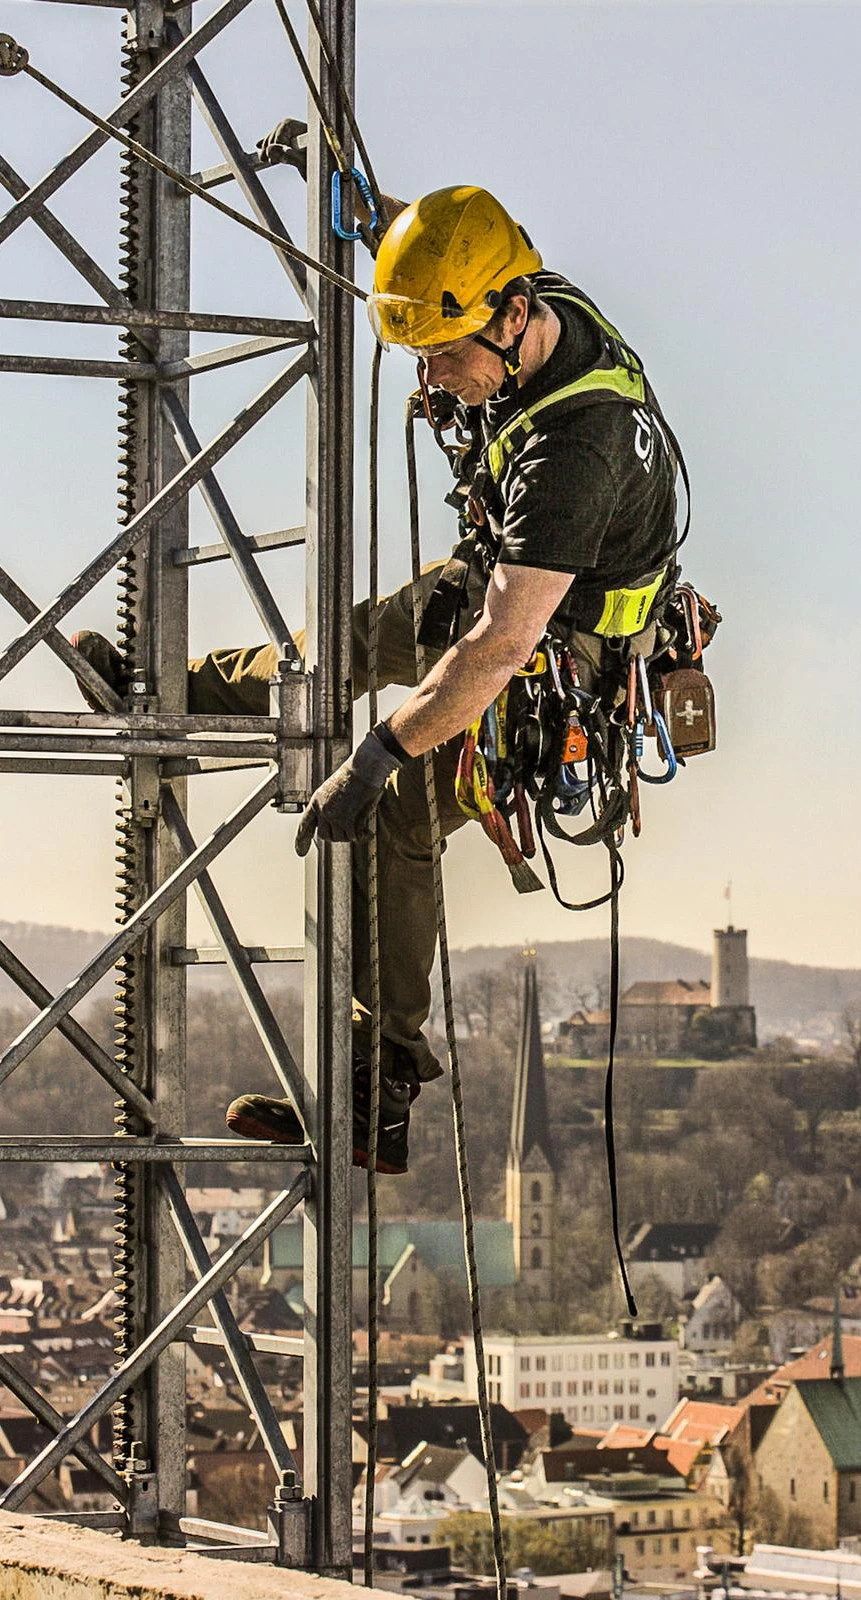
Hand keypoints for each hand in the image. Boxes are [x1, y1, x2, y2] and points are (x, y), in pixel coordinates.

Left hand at [295, 728, 402, 854]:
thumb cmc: (355, 774)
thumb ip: (332, 804)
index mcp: (317, 801)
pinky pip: (355, 837)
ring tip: (360, 825)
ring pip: (341, 838)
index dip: (301, 840)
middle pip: (325, 836)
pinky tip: (367, 832)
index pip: (305, 825)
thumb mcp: (335, 789)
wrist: (365, 768)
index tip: (301, 852)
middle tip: (349, 831)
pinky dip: (362, 836)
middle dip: (337, 835)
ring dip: (351, 835)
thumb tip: (338, 823)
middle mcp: (323, 810)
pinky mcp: (348, 821)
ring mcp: (335, 817)